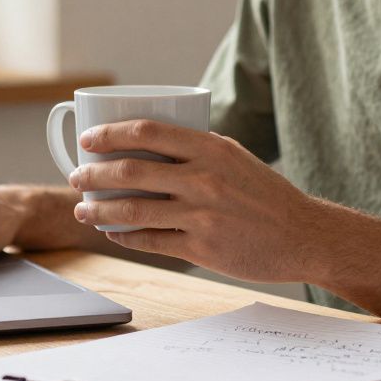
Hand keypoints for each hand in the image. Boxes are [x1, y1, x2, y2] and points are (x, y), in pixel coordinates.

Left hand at [69, 120, 329, 282]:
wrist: (304, 235)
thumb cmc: (266, 195)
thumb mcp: (234, 157)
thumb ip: (196, 148)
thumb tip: (149, 141)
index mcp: (210, 148)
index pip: (146, 132)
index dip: (109, 135)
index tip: (88, 140)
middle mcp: (204, 179)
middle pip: (130, 172)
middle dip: (93, 174)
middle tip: (76, 176)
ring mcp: (201, 215)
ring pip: (133, 210)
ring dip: (99, 210)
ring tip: (83, 209)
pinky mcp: (201, 248)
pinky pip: (150, 241)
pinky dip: (125, 236)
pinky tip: (113, 233)